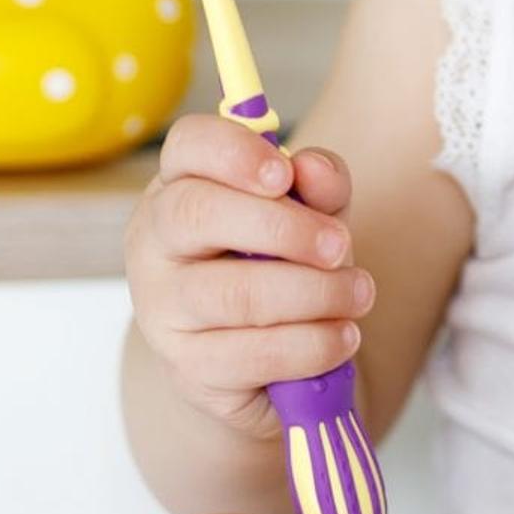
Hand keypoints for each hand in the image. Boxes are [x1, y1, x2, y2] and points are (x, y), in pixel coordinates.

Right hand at [125, 114, 373, 441]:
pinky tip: (343, 337)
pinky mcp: (188, 368)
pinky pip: (252, 354)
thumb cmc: (283, 265)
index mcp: (180, 186)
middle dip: (282, 228)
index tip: (285, 174)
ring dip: (313, 293)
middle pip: (198, 213)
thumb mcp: (313, 215)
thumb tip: (314, 169)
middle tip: (341, 245)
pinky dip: (311, 345)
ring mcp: (162, 309)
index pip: (187, 145)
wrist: (270, 362)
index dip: (233, 152)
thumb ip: (320, 186)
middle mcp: (155, 243)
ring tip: (358, 294)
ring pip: (233, 293)